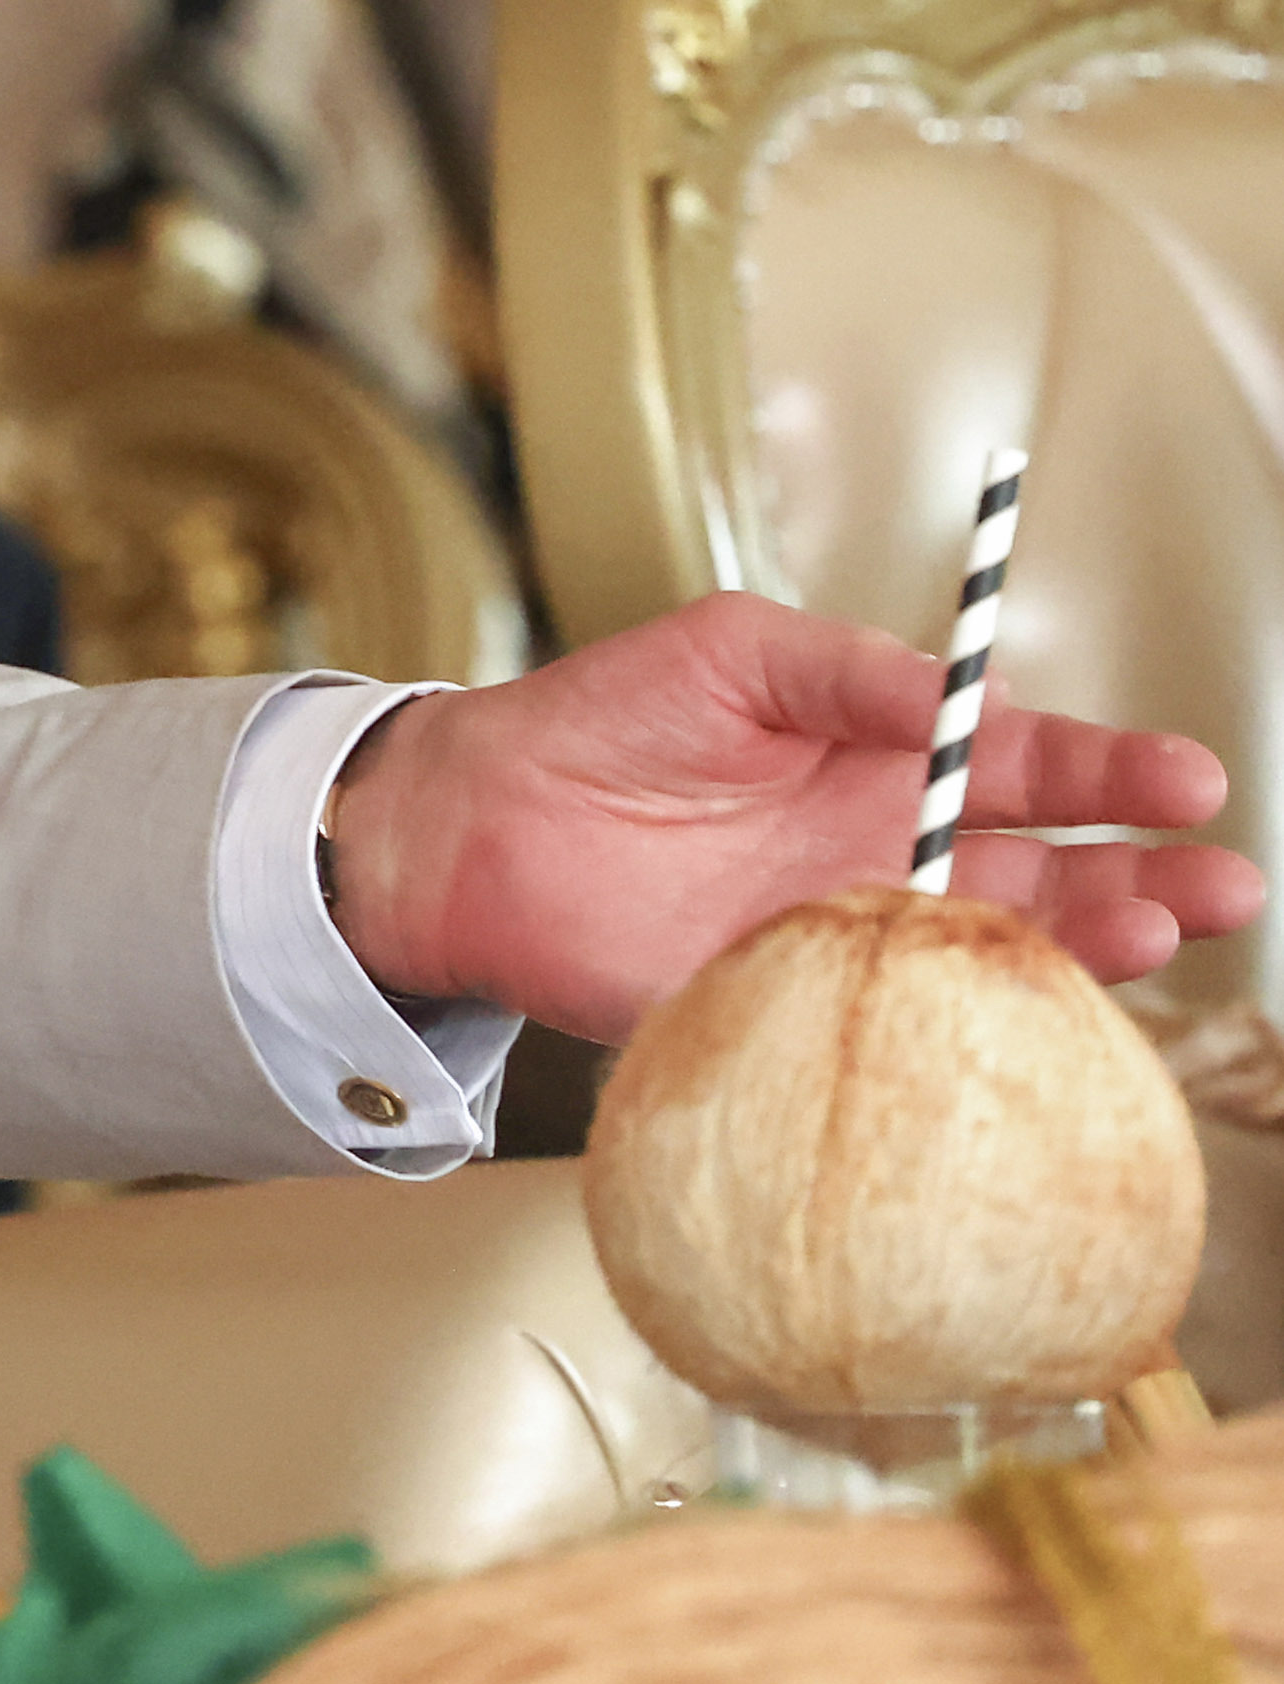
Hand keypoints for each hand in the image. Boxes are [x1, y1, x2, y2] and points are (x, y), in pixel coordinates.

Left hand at [323, 593, 1262, 1038]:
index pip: (1034, 771)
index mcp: (891, 761)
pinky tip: (1015, 1014)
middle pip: (1052, 879)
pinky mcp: (795, 1010)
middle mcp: (891, 857)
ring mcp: (850, 941)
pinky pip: (899, 1032)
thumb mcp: (739, 652)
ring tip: (1156, 931)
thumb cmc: (600, 719)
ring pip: (998, 961)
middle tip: (1218, 882)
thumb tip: (972, 698)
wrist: (475, 819)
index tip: (1187, 780)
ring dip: (1086, 950)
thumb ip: (856, 672)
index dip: (1115, 775)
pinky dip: (962, 1029)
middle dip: (1146, 877)